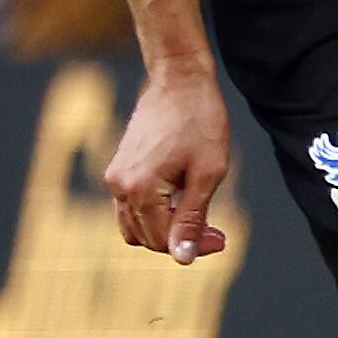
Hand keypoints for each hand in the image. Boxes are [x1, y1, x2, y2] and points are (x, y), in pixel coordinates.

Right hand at [105, 63, 231, 261]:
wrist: (180, 80)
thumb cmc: (201, 121)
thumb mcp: (208, 173)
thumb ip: (193, 218)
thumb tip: (183, 257)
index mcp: (140, 189)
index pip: (163, 240)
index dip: (195, 246)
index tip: (223, 238)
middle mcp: (119, 186)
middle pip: (147, 237)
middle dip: (181, 240)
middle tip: (217, 232)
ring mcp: (115, 177)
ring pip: (135, 226)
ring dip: (165, 230)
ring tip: (201, 217)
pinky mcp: (118, 168)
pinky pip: (131, 207)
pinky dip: (154, 214)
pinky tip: (183, 201)